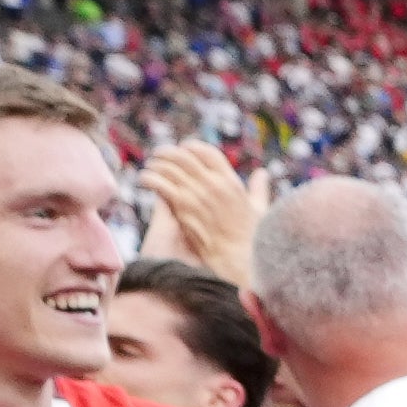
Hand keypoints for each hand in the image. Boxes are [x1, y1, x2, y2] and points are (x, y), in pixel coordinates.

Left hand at [138, 136, 266, 280]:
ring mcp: (197, 195)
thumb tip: (262, 174)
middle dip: (167, 152)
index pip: (206, 152)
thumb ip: (258, 189)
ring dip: (155, 164)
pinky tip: (144, 180)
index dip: (191, 147)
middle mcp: (213, 184)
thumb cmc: (250, 238)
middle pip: (183, 156)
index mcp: (230, 181)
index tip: (182, 149)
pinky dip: (150, 178)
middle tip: (158, 155)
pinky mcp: (183, 208)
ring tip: (150, 167)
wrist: (237, 259)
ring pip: (168, 167)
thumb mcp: (259, 209)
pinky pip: (160, 184)